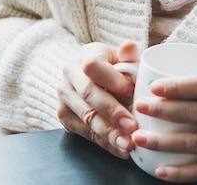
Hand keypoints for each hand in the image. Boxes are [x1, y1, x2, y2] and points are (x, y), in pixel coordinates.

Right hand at [57, 41, 140, 158]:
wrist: (96, 81)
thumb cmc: (117, 70)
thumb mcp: (125, 59)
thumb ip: (129, 56)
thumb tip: (129, 47)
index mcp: (86, 54)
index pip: (93, 65)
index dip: (112, 79)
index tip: (132, 91)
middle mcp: (70, 73)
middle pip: (89, 93)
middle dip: (113, 112)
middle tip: (133, 127)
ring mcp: (64, 95)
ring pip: (86, 116)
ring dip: (109, 133)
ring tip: (128, 145)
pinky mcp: (64, 116)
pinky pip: (84, 132)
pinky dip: (104, 143)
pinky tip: (120, 150)